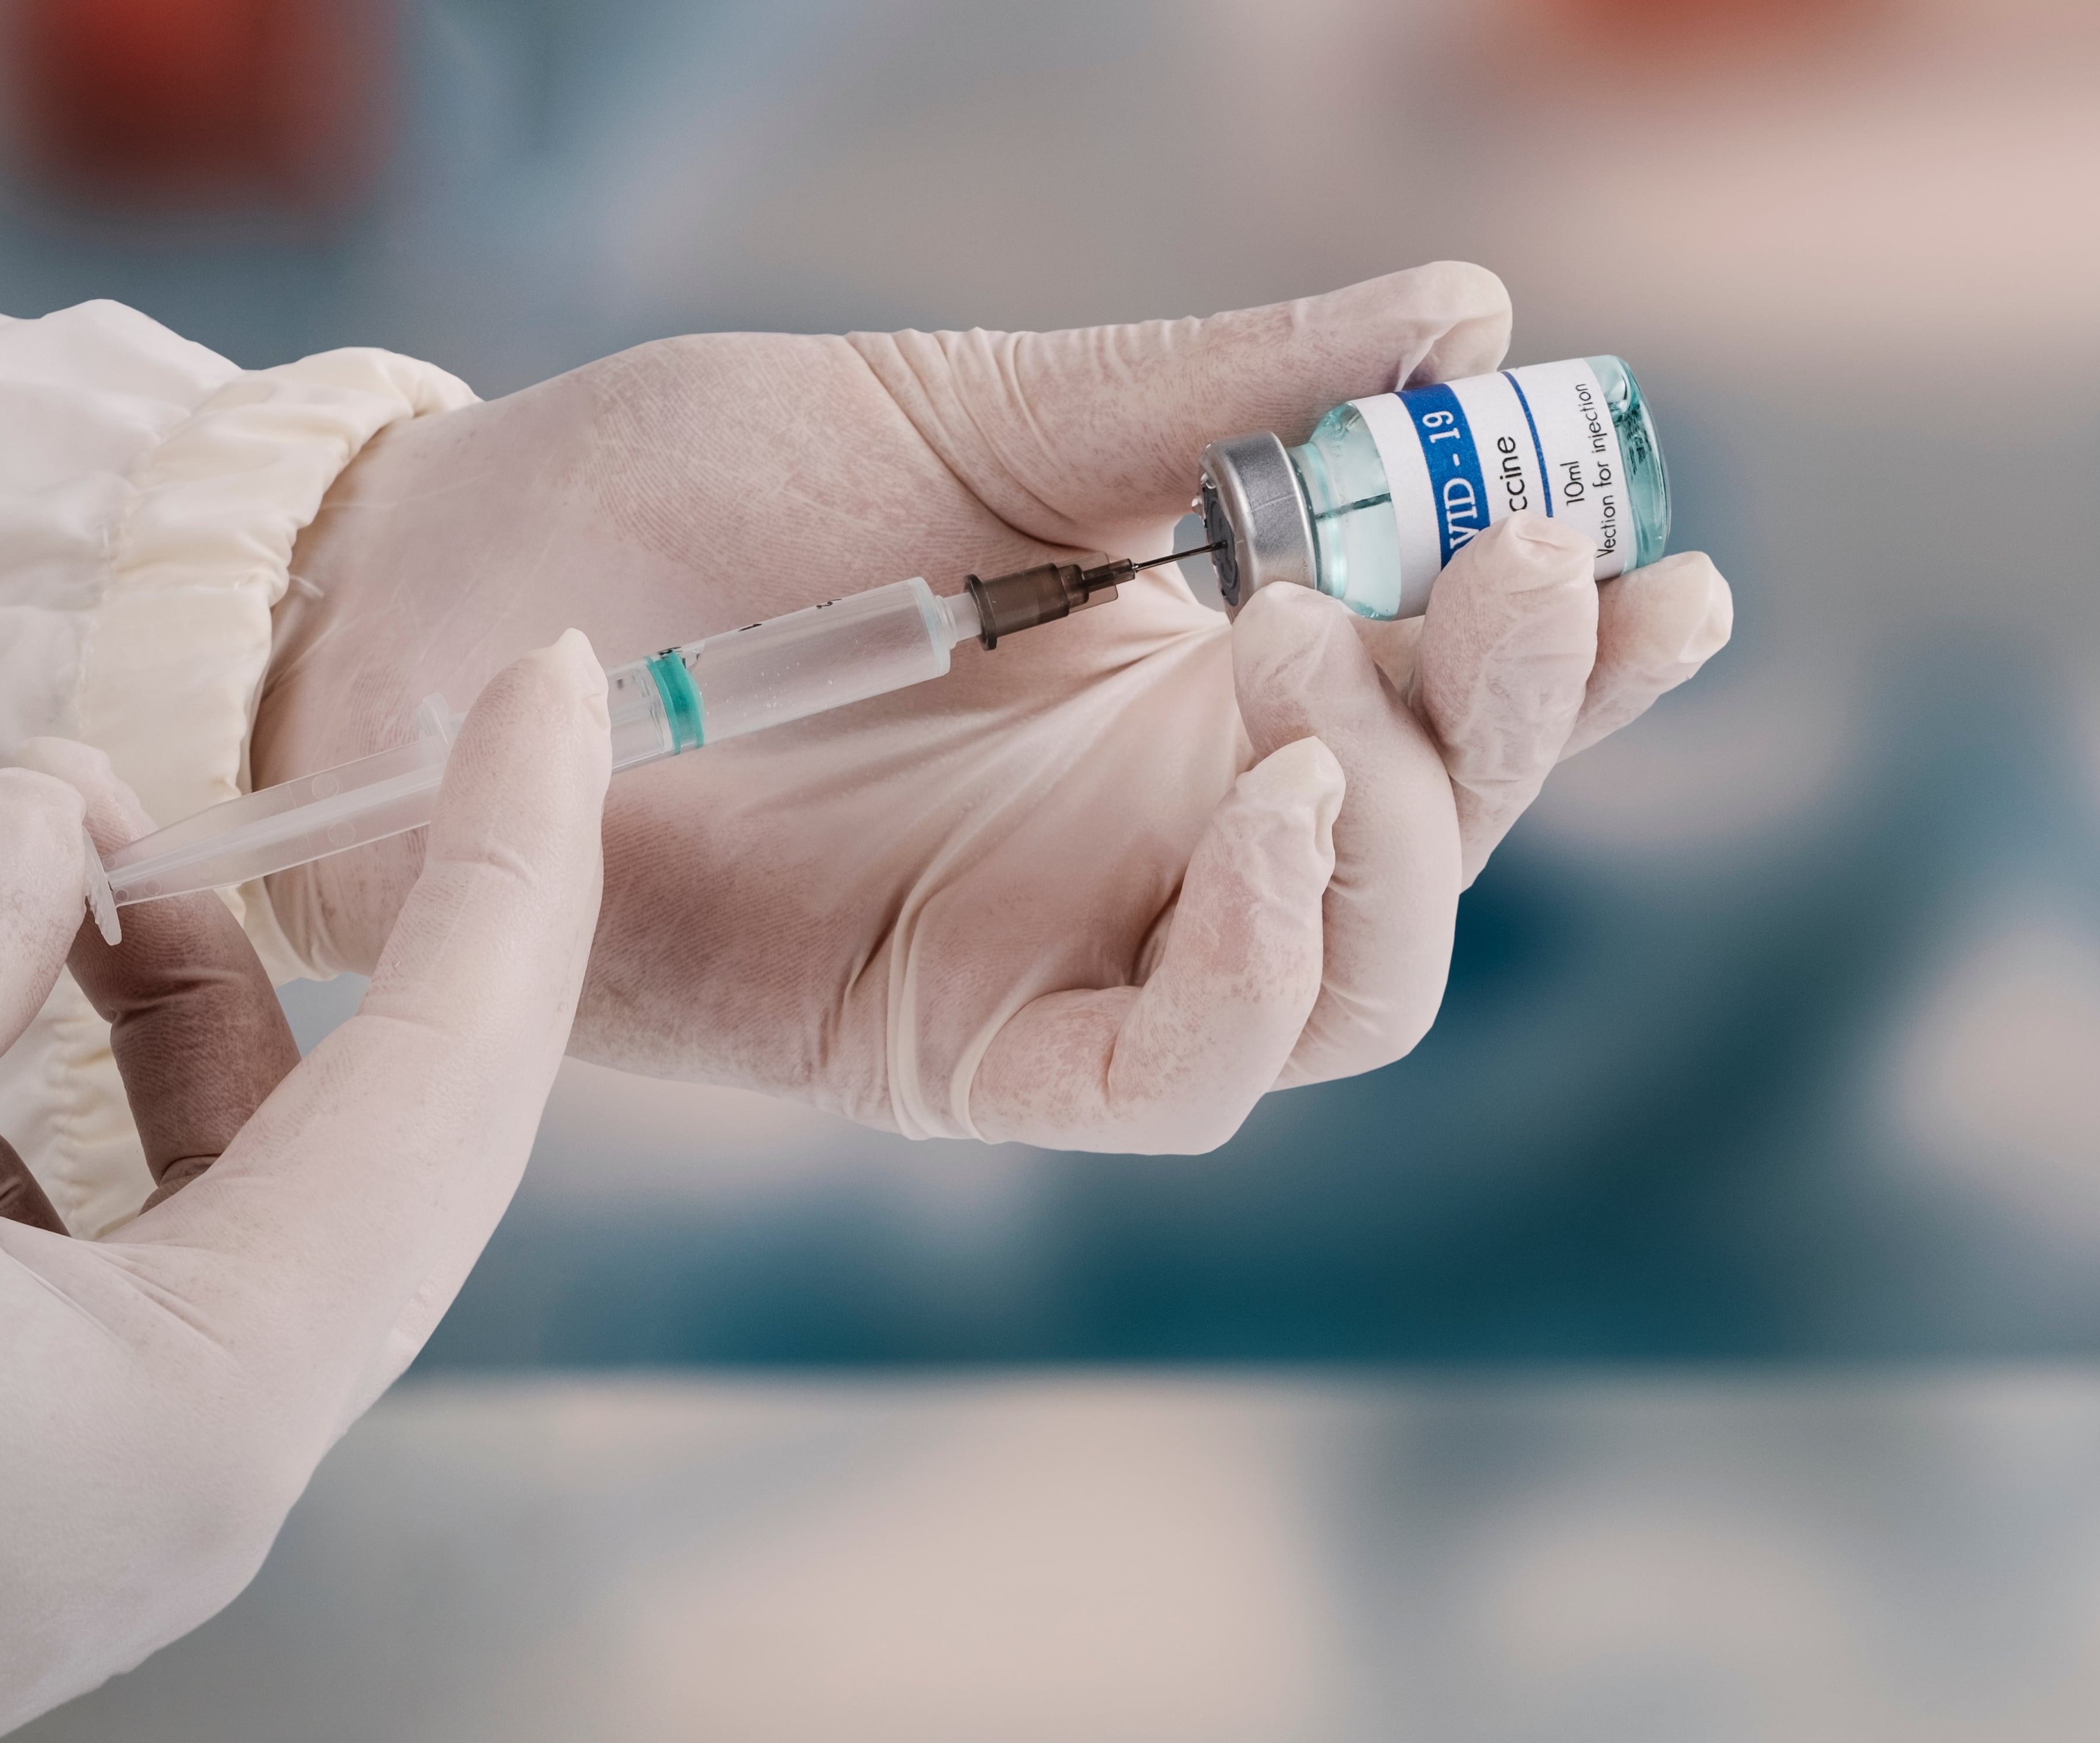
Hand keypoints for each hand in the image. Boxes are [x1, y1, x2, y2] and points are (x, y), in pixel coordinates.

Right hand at [0, 639, 607, 1742]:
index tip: (557, 685)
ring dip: (194, 1028)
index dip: (516, 860)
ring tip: (90, 886)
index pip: (451, 1086)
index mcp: (224, 1414)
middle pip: (392, 1153)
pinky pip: (125, 1276)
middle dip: (404, 937)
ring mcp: (125, 1507)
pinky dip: (81, 1131)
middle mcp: (219, 1477)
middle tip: (437, 745)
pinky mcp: (27, 1504)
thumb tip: (67, 801)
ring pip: (245, 1208)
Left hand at [256, 266, 1731, 1151]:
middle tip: (1502, 576)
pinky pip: (1173, 1076)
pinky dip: (1256, 969)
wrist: (429, 611)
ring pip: (1353, 986)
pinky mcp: (962, 1052)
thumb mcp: (958, 415)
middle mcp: (1161, 828)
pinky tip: (1267, 814)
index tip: (1670, 560)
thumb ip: (1206, 396)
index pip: (1444, 690)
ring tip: (1324, 681)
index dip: (1583, 654)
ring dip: (1399, 842)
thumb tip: (1470, 308)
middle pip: (1437, 849)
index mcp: (1187, 670)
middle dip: (1518, 726)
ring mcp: (1074, 947)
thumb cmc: (670, 495)